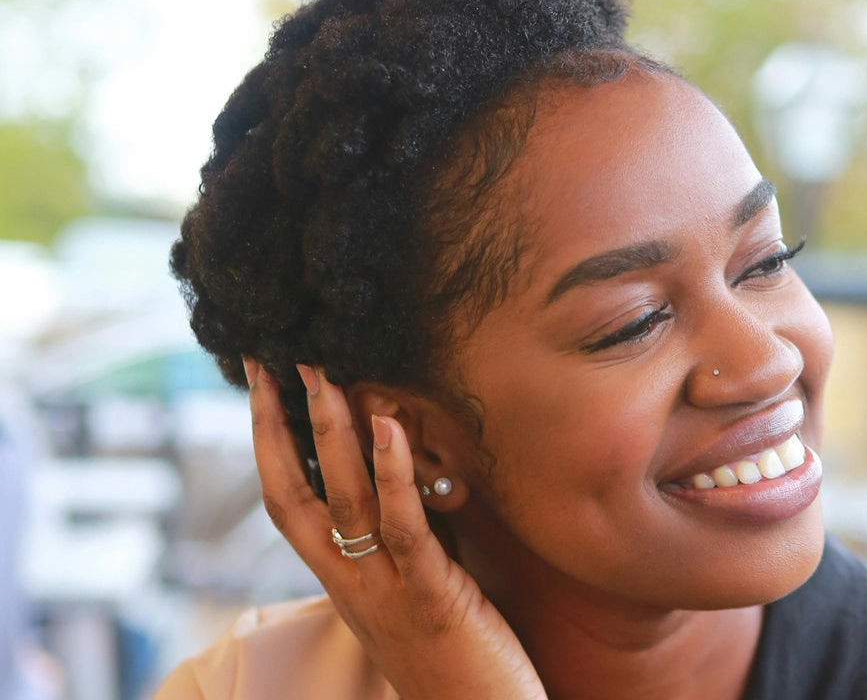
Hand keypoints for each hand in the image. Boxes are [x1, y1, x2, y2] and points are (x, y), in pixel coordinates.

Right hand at [243, 359, 547, 699]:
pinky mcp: (432, 599)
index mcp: (344, 578)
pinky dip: (392, 475)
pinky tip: (388, 425)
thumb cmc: (456, 658)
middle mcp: (351, 582)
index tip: (261, 382)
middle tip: (271, 357)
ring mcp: (386, 591)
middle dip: (276, 424)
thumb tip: (403, 468)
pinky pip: (404, 529)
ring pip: (343, 501)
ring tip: (320, 370)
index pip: (288, 499)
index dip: (268, 440)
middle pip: (293, 493)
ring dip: (330, 431)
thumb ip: (401, 534)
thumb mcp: (415, 587)